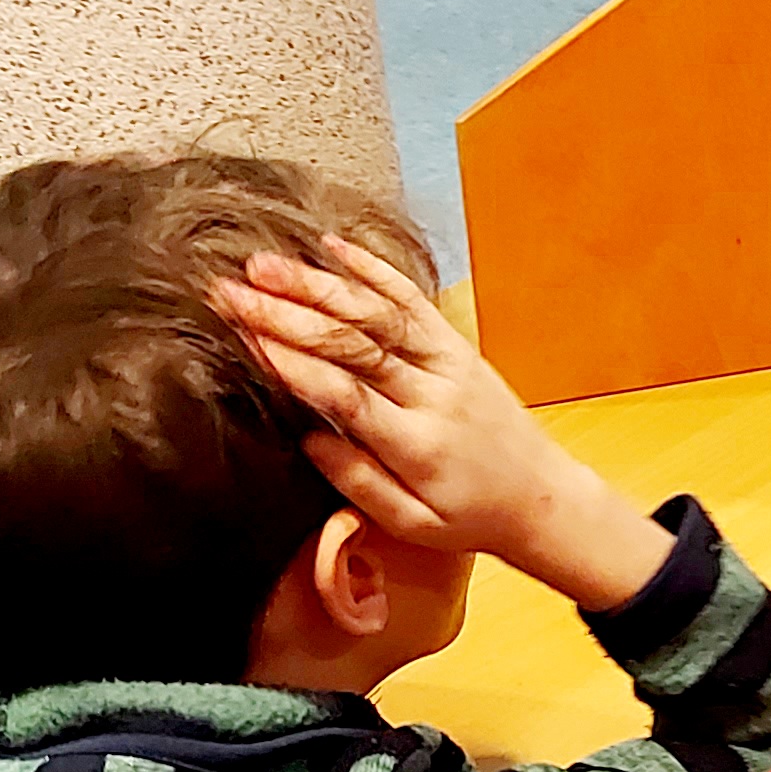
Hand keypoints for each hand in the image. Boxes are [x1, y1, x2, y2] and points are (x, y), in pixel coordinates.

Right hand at [221, 237, 674, 610]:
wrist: (542, 496)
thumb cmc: (469, 517)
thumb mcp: (412, 524)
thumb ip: (359, 482)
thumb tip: (310, 437)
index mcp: (416, 444)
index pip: (346, 395)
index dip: (294, 364)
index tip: (245, 337)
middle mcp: (433, 394)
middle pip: (353, 344)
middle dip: (286, 314)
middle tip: (228, 292)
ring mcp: (448, 362)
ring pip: (378, 313)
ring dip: (317, 284)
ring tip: (261, 265)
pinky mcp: (457, 345)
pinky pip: (412, 300)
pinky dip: (372, 270)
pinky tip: (331, 247)